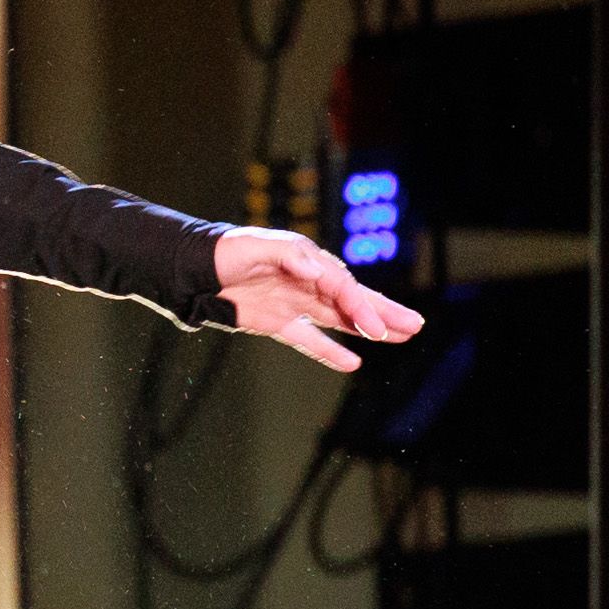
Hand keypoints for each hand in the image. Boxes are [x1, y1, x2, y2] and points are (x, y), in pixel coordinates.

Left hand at [215, 227, 422, 373]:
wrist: (194, 270)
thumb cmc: (225, 252)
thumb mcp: (257, 246)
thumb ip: (290, 256)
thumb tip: (319, 272)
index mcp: (308, 262)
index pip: (342, 287)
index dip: (361, 307)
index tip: (375, 326)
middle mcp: (307, 283)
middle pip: (352, 301)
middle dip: (383, 313)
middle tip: (413, 325)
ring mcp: (295, 304)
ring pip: (340, 320)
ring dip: (368, 329)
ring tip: (400, 337)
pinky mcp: (278, 323)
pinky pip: (309, 339)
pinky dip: (329, 351)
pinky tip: (351, 362)